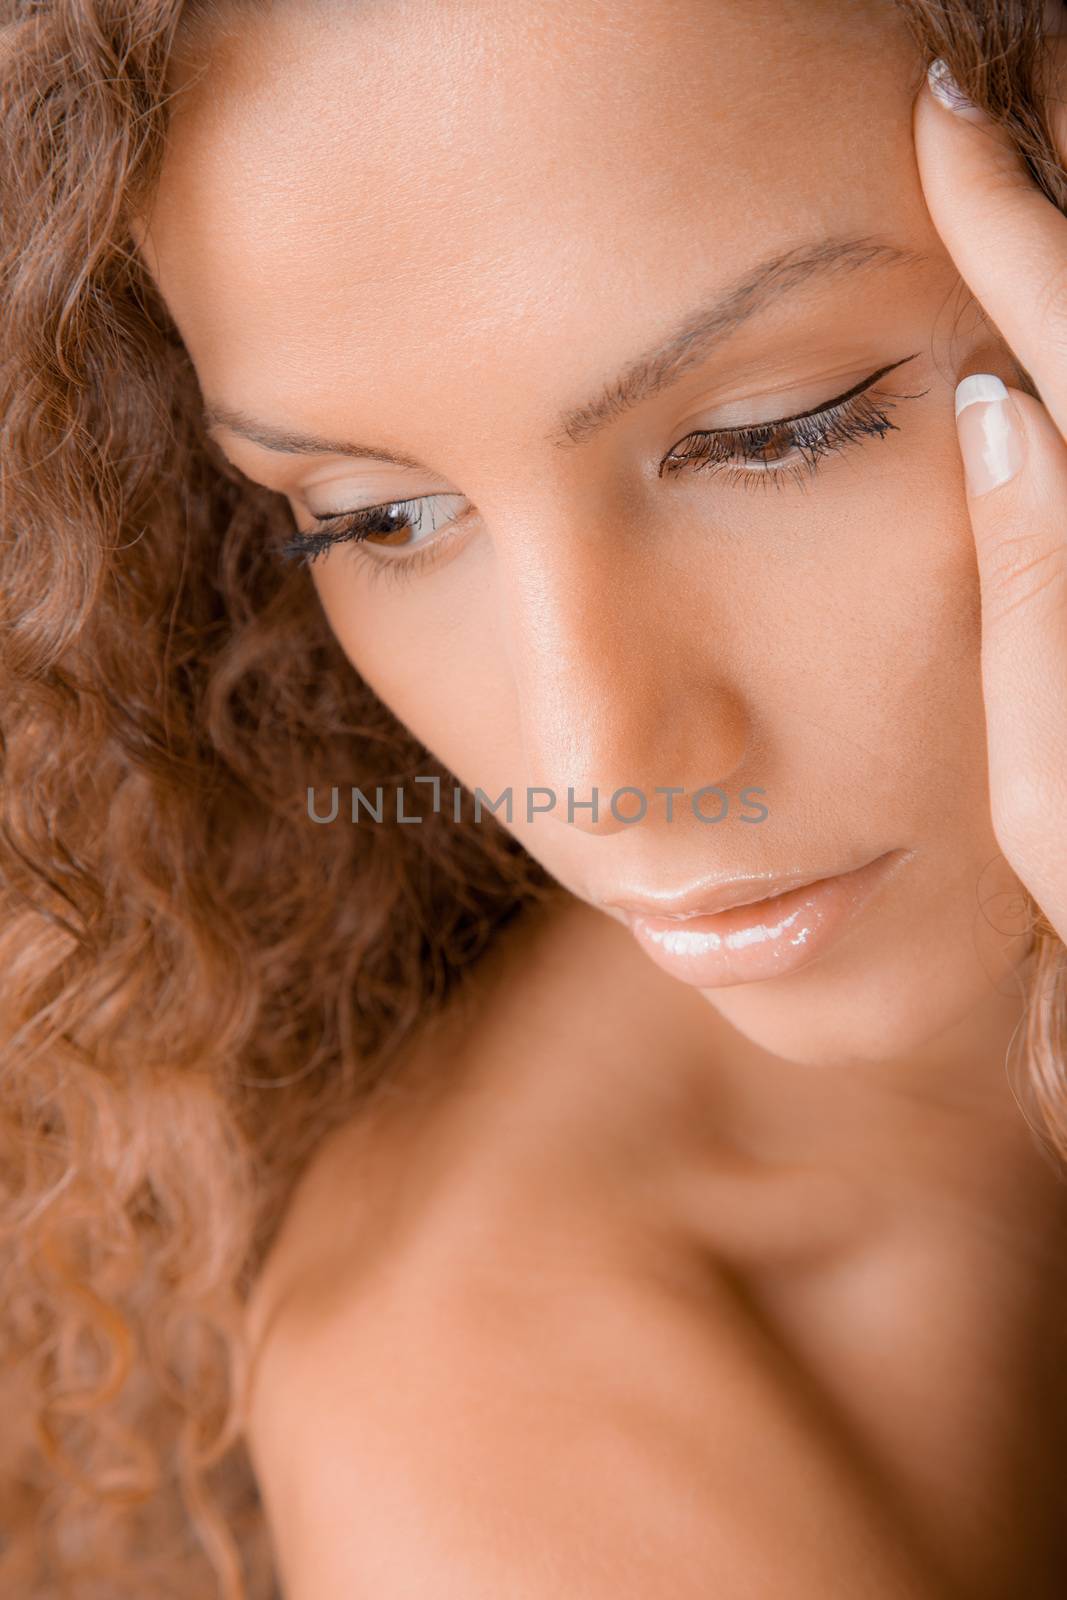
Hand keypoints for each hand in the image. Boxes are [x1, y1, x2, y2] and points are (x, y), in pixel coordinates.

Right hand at [912, 23, 1066, 948]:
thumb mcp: (1047, 795)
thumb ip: (1036, 599)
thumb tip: (1005, 410)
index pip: (1066, 360)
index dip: (1014, 232)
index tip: (944, 130)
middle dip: (1048, 233)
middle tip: (971, 142)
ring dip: (1057, 297)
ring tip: (991, 223)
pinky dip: (1065, 377)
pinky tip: (1025, 368)